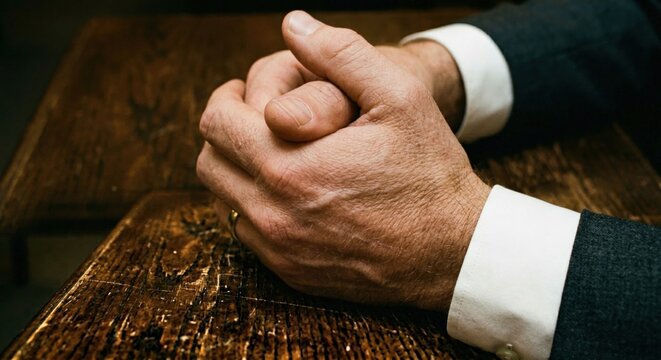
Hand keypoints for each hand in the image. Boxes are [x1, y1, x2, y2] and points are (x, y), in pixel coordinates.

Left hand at [196, 11, 488, 310]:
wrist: (452, 250)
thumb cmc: (429, 173)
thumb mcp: (399, 96)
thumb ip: (341, 53)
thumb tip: (293, 24)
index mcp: (290, 167)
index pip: (216, 123)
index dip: (226, 97)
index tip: (245, 93)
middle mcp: (274, 215)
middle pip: (210, 163)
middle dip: (226, 132)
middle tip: (256, 119)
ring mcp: (281, 251)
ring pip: (224, 200)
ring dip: (239, 170)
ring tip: (275, 152)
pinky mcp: (292, 273)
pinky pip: (248, 233)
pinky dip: (256, 206)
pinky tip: (291, 191)